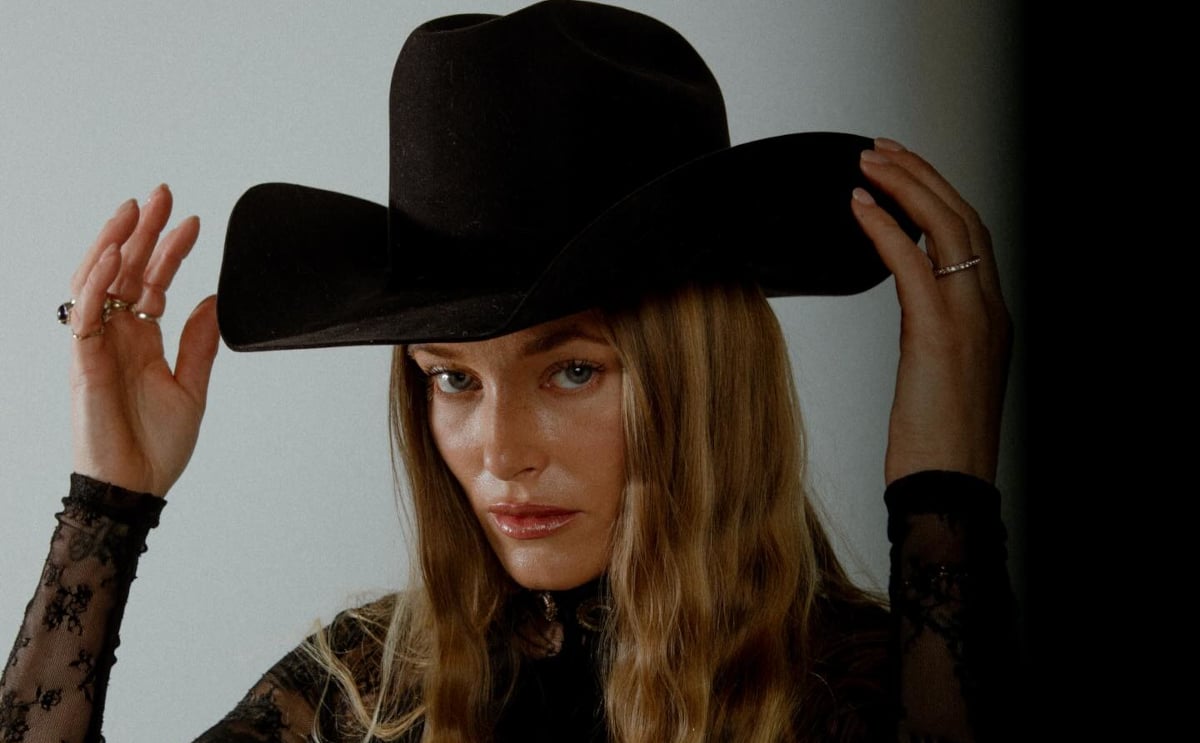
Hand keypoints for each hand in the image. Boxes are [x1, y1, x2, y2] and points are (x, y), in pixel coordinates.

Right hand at [67, 184, 219, 495]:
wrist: (138, 487)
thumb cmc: (158, 446)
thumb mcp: (192, 388)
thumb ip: (198, 343)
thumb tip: (211, 301)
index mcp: (143, 339)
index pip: (154, 282)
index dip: (170, 250)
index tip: (193, 221)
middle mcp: (117, 336)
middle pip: (125, 271)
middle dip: (141, 231)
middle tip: (161, 192)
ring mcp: (97, 346)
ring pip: (97, 282)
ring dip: (113, 243)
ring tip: (133, 208)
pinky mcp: (83, 363)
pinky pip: (83, 315)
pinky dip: (96, 284)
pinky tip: (113, 256)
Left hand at [850, 139, 1010, 484]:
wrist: (949, 489)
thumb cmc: (938, 446)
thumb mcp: (942, 378)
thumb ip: (935, 334)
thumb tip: (914, 311)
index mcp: (992, 317)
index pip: (971, 237)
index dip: (938, 197)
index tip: (905, 174)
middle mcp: (989, 308)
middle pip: (963, 218)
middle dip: (923, 176)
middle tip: (882, 150)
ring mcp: (970, 318)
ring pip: (946, 227)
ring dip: (905, 186)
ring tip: (868, 162)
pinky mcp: (939, 334)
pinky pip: (912, 262)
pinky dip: (885, 227)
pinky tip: (859, 206)